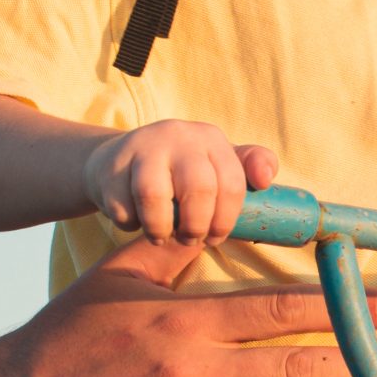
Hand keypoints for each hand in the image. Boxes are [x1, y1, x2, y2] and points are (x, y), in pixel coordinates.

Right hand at [85, 120, 277, 243]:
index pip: (232, 182)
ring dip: (161, 228)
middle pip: (198, 189)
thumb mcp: (217, 162)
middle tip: (191, 240)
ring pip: (154, 197)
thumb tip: (266, 179)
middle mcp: (178, 136)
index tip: (216, 237)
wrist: (117, 160)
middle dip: (197, 226)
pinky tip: (136, 221)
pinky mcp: (109, 168)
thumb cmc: (180, 170)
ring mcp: (141, 149)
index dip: (226, 219)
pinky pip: (123, 208)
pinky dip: (131, 224)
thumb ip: (251, 166)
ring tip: (162, 236)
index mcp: (210, 138)